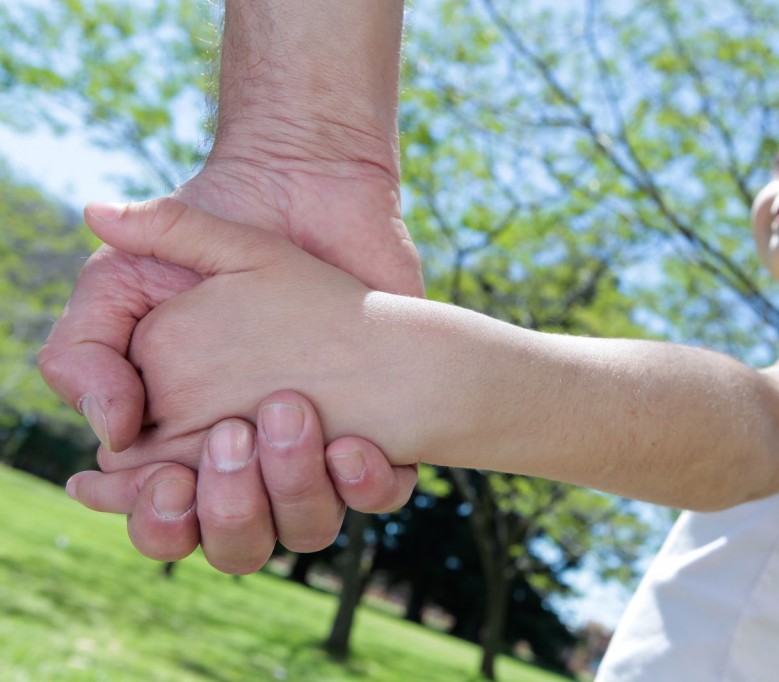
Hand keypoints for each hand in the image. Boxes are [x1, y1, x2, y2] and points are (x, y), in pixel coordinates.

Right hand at [43, 159, 421, 570]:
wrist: (298, 193)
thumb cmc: (199, 248)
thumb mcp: (118, 286)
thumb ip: (83, 353)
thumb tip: (107, 432)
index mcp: (185, 444)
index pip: (167, 519)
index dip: (161, 516)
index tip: (168, 479)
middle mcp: (254, 461)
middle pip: (236, 542)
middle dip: (228, 515)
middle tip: (228, 443)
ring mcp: (317, 449)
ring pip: (307, 526)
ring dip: (294, 490)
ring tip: (289, 415)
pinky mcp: (379, 431)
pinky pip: (380, 493)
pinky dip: (367, 484)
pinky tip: (354, 444)